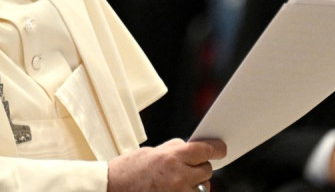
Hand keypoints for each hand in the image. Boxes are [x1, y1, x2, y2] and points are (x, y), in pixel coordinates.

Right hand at [107, 138, 225, 191]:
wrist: (113, 188)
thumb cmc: (128, 170)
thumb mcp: (151, 152)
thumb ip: (173, 150)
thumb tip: (190, 148)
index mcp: (171, 158)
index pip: (204, 150)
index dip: (216, 149)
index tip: (221, 148)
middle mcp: (179, 177)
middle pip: (206, 170)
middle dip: (200, 167)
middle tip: (188, 166)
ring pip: (203, 187)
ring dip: (195, 183)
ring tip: (177, 182)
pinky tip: (175, 189)